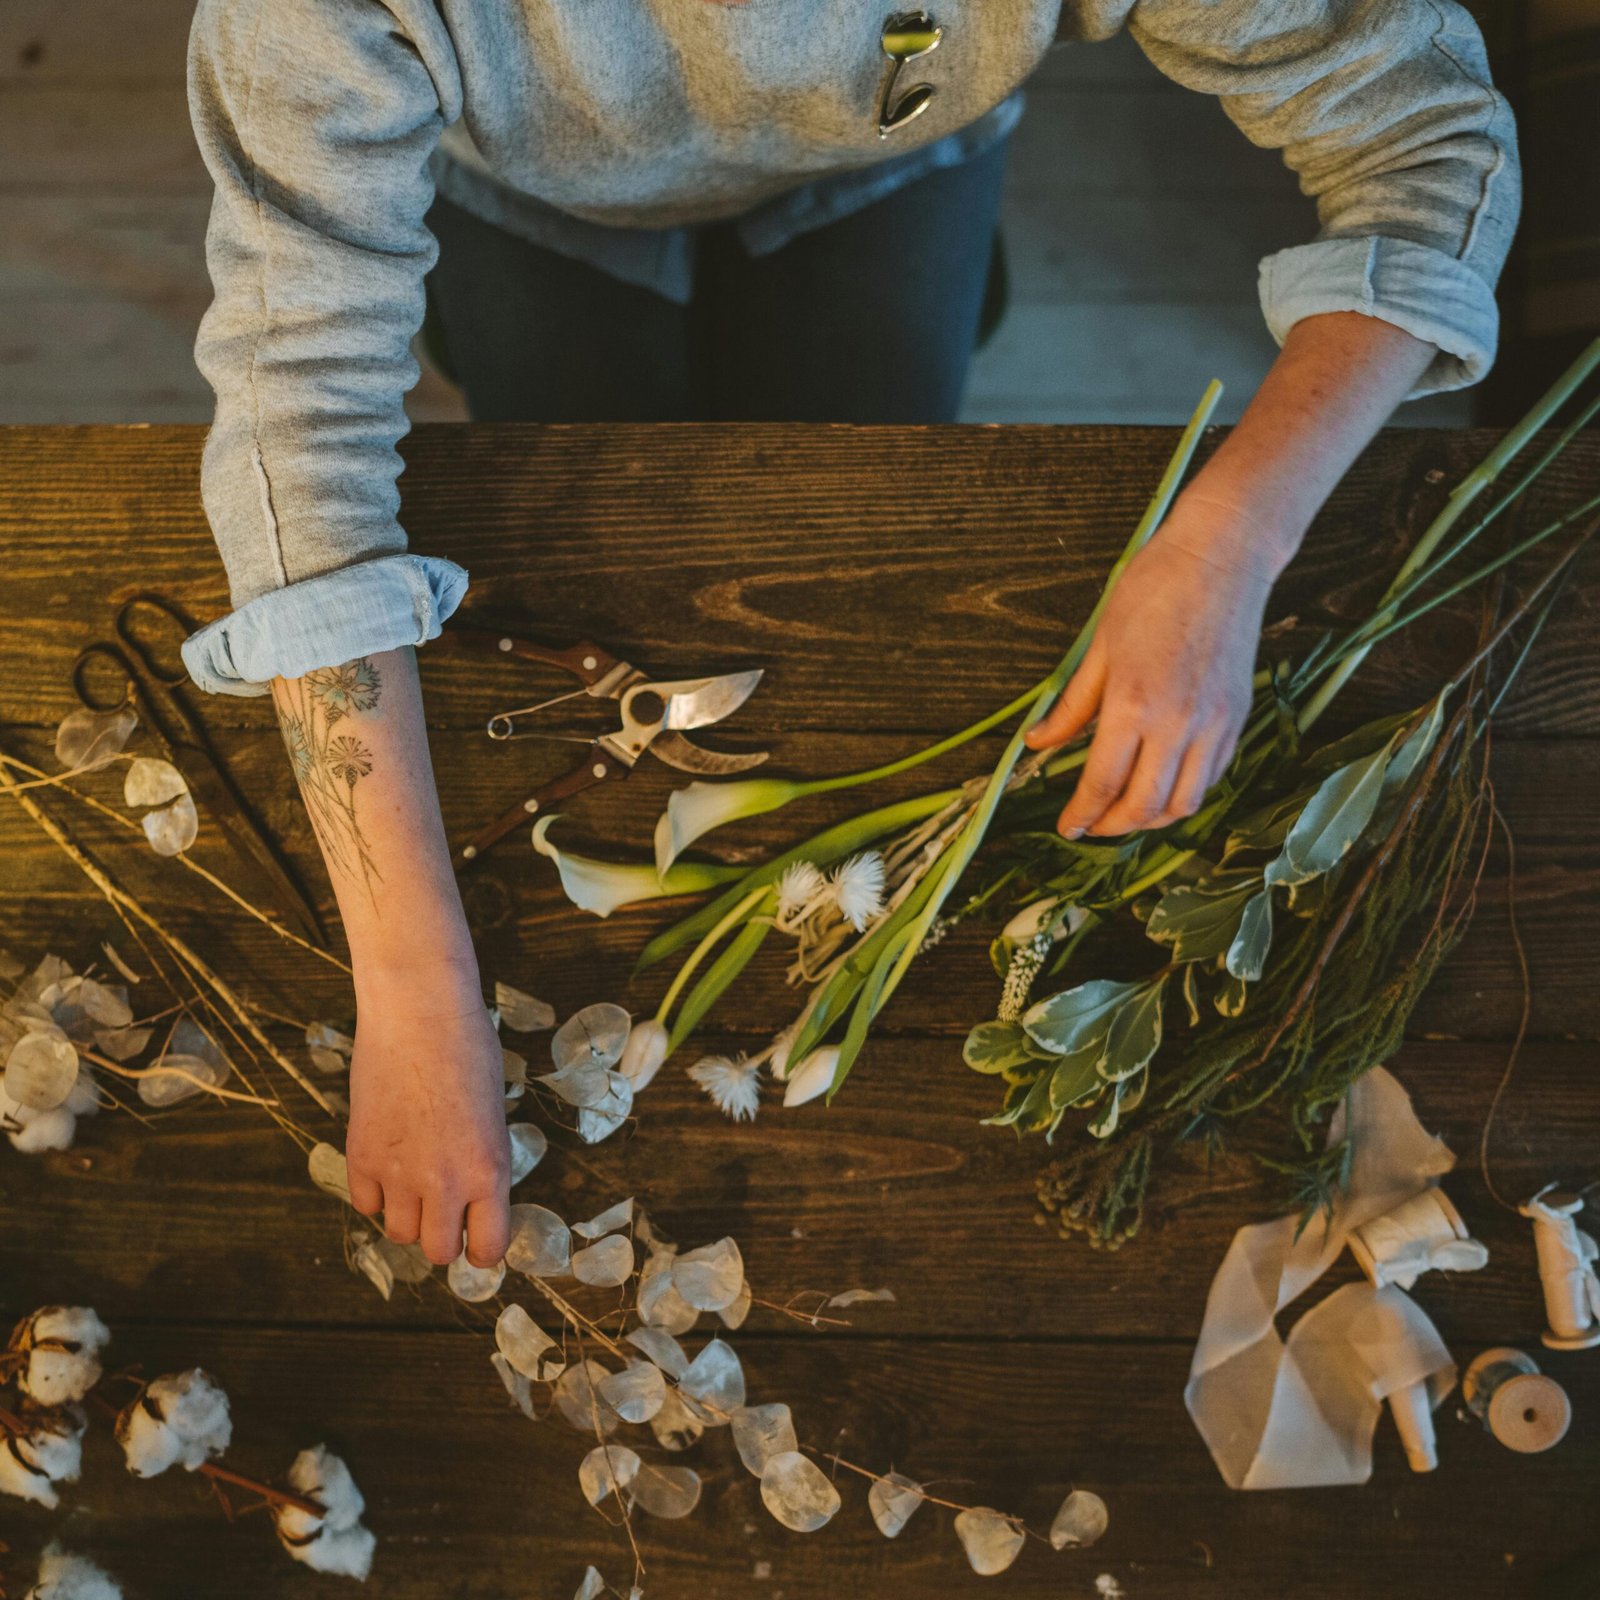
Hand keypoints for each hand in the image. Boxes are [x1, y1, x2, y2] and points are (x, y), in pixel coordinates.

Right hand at [345, 960, 511, 1268]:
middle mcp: (445, 1184)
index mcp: (489, 1171)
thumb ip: (482, 1161)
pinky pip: (365, 1204)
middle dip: (443, 1236)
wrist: (419, 1014)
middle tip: (444, 1210)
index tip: (479, 1236)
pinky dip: (375, 1194)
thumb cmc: (469, 1050)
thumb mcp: (492, 1113)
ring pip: (399, 1233)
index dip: (483, 1247)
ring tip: (414, 1182)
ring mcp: (399, 1174)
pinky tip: (386, 1164)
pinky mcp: (360, 1158)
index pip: (488, 1248)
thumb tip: (471, 1194)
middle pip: (438, 1252)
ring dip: (408, 1216)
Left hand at [1024, 498, 1275, 836]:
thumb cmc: (1153, 590)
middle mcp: (1179, 724)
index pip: (1103, 783)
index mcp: (1134, 704)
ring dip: (1153, 819)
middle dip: (1113, 826)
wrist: (1221, 558)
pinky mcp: (1238, 718)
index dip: (1081, 814)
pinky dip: (1185, 793)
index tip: (1066, 827)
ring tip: (1127, 812)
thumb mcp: (1099, 647)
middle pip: (1145, 806)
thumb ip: (1073, 706)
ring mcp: (1215, 724)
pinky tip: (1163, 783)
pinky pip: (1212, 777)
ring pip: (1186, 802)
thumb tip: (1039, 742)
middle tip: (1092, 824)